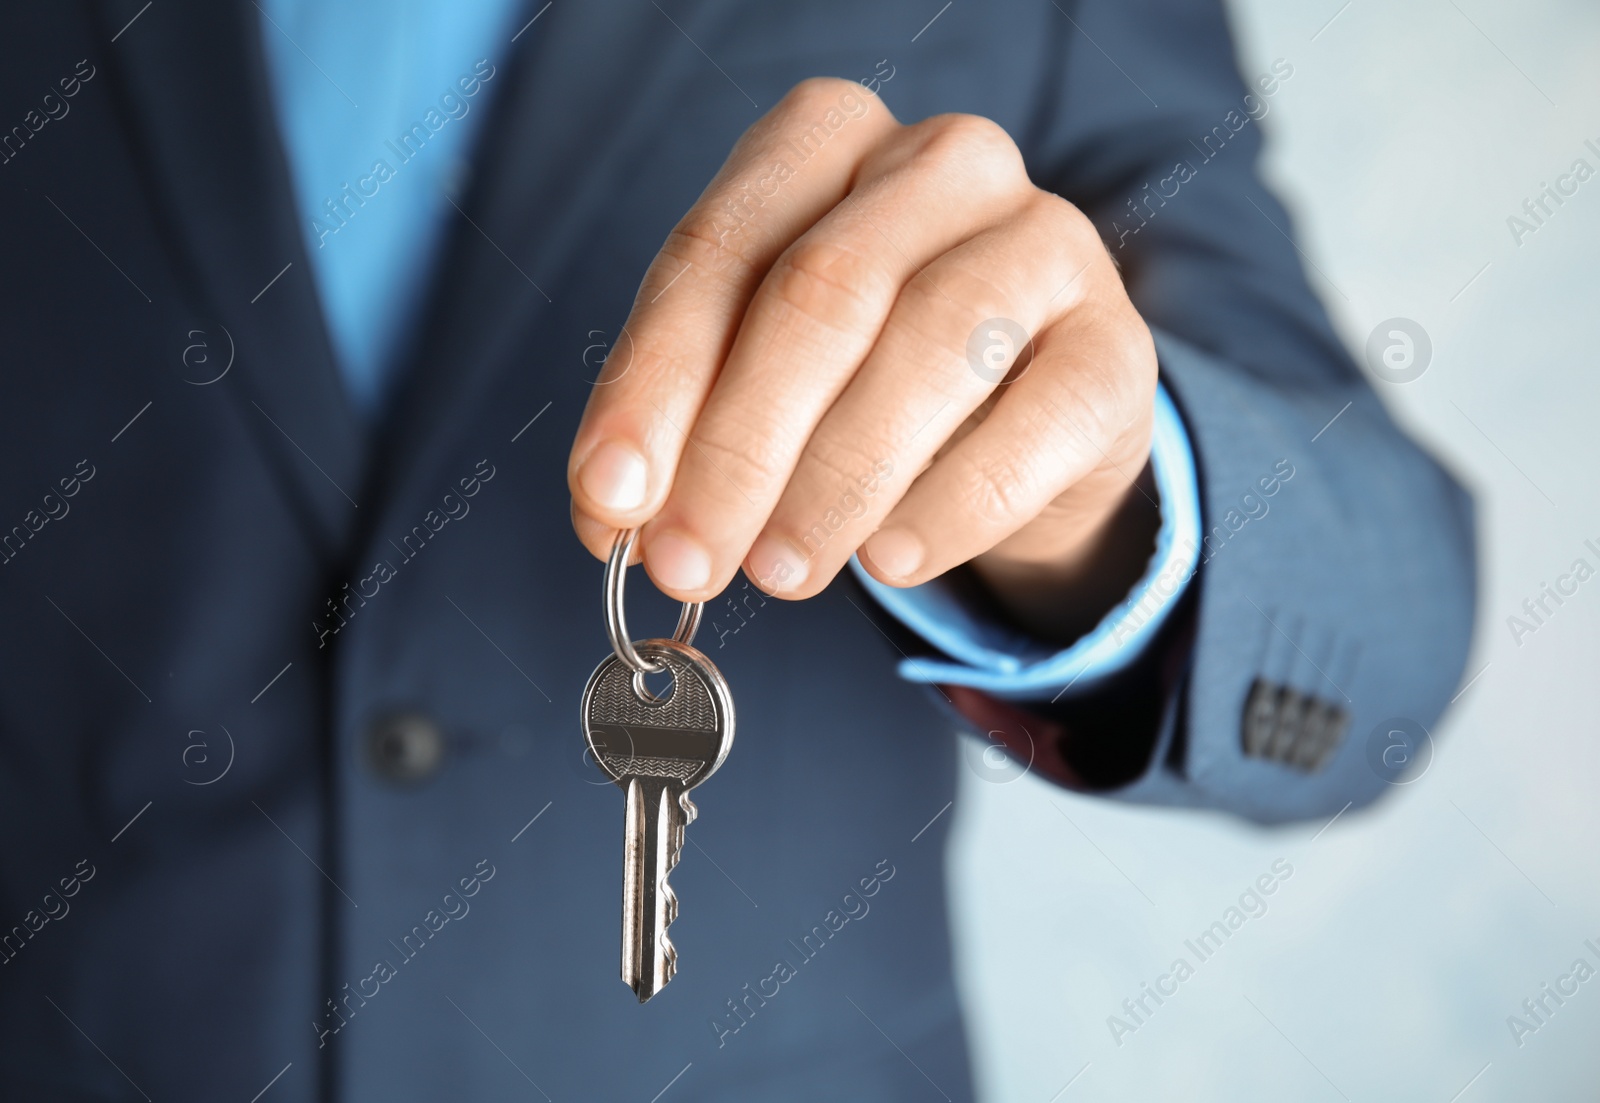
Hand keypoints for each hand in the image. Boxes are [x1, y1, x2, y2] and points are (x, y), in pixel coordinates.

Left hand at [568, 79, 1158, 639]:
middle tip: (686, 561)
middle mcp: (943, 163)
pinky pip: (1034, 425)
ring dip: (835, 481)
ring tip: (780, 571)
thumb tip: (614, 513)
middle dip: (738, 446)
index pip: (717, 250)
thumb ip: (688, 424)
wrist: (1029, 420)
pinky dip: (951, 505)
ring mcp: (1046, 243)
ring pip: (928, 346)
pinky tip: (892, 561)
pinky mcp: (1117, 346)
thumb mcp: (764, 377)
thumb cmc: (869, 380)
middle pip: (820, 293)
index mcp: (828, 139)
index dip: (652, 384)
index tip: (609, 499)